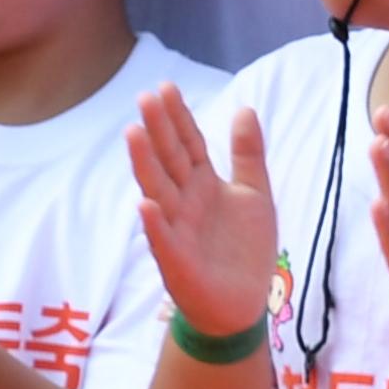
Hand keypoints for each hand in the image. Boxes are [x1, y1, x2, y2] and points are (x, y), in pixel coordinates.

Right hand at [130, 87, 277, 335]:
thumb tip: (244, 108)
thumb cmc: (244, 247)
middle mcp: (185, 202)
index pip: (189, 144)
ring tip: (134, 134)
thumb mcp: (254, 193)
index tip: (167, 87)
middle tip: (146, 98)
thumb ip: (248, 154)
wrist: (243, 301)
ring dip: (145, 165)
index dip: (179, 118)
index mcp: (204, 184)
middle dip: (158, 130)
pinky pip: (163, 240)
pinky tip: (145, 205)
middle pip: (170, 160)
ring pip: (158, 192)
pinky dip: (155, 224)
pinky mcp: (178, 262)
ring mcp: (178, 230)